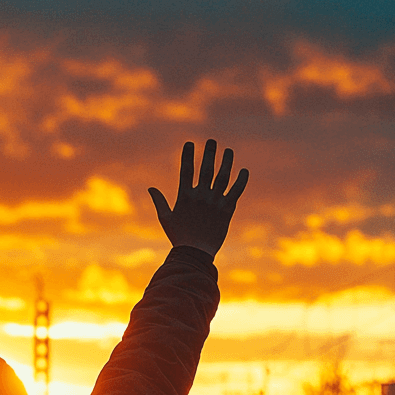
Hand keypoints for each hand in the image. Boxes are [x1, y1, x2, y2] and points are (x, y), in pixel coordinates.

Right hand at [148, 139, 247, 256]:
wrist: (195, 253)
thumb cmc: (179, 237)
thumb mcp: (165, 219)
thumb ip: (159, 201)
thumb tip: (150, 188)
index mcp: (185, 196)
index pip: (186, 170)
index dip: (188, 155)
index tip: (190, 143)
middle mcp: (200, 196)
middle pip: (206, 169)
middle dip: (209, 153)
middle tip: (212, 141)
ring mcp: (214, 202)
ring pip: (222, 177)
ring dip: (226, 162)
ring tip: (229, 151)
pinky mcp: (227, 210)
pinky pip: (236, 191)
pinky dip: (241, 181)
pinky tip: (244, 171)